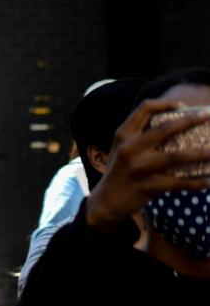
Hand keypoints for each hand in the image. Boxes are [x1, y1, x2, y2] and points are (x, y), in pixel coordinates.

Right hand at [87, 98, 209, 230]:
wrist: (106, 201)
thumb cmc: (120, 171)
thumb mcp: (123, 149)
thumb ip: (141, 137)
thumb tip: (178, 125)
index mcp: (124, 135)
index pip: (145, 109)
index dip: (166, 103)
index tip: (183, 106)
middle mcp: (129, 148)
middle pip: (164, 129)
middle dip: (190, 121)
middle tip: (208, 115)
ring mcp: (138, 168)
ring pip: (175, 157)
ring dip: (199, 154)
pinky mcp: (146, 187)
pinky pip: (177, 183)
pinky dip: (195, 183)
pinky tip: (207, 182)